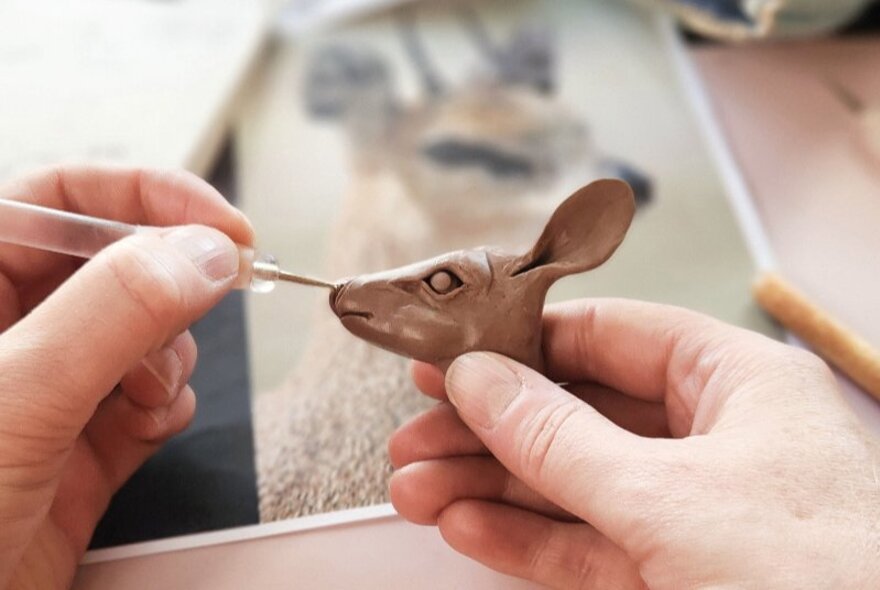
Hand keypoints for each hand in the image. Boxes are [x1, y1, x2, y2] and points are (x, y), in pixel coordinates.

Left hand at [0, 166, 252, 589]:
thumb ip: (111, 314)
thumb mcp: (14, 402)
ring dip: (167, 354)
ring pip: (143, 328)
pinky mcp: (82, 440)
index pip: (60, 197)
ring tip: (146, 394)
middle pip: (116, 262)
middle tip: (214, 295)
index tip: (222, 225)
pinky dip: (166, 402)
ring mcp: (46, 385)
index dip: (146, 196)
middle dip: (167, 287)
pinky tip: (146, 425)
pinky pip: (150, 392)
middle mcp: (8, 328)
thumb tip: (202, 253)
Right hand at [389, 299, 879, 588]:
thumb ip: (561, 439)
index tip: (455, 354)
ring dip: (491, 486)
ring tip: (417, 488)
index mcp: (739, 384)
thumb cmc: (821, 583)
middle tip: (419, 432)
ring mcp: (695, 511)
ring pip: (573, 482)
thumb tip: (480, 381)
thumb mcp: (670, 499)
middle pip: (579, 413)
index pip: (612, 336)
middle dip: (491, 428)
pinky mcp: (677, 574)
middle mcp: (715, 439)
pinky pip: (585, 543)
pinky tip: (467, 527)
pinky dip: (524, 538)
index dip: (525, 341)